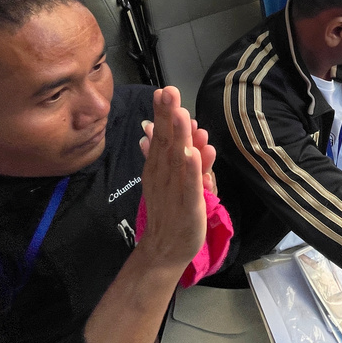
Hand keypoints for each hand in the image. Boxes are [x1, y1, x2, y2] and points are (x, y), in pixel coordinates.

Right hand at [136, 87, 209, 269]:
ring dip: (181, 138)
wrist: (164, 251)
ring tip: (183, 116)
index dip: (162, 114)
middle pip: (167, 143)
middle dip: (169, 117)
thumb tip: (148, 129)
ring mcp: (176, 190)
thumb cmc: (166, 210)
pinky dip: (193, 170)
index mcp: (158, 167)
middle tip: (169, 92)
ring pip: (179, 161)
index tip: (163, 91)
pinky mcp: (190, 206)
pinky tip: (193, 154)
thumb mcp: (159, 178)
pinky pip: (191, 186)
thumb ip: (157, 153)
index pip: (160, 136)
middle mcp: (164, 175)